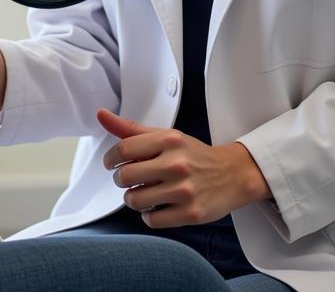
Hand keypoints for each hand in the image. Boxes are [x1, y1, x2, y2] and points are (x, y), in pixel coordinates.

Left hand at [98, 108, 269, 226]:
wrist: (233, 174)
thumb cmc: (193, 154)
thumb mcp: (165, 135)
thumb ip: (131, 128)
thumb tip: (101, 114)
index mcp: (169, 140)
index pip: (124, 148)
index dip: (110, 159)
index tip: (111, 163)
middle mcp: (176, 163)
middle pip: (126, 176)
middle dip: (120, 180)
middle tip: (128, 179)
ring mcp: (184, 190)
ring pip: (136, 200)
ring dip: (132, 199)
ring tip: (141, 193)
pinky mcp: (191, 214)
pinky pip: (152, 220)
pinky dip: (148, 216)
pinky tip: (155, 207)